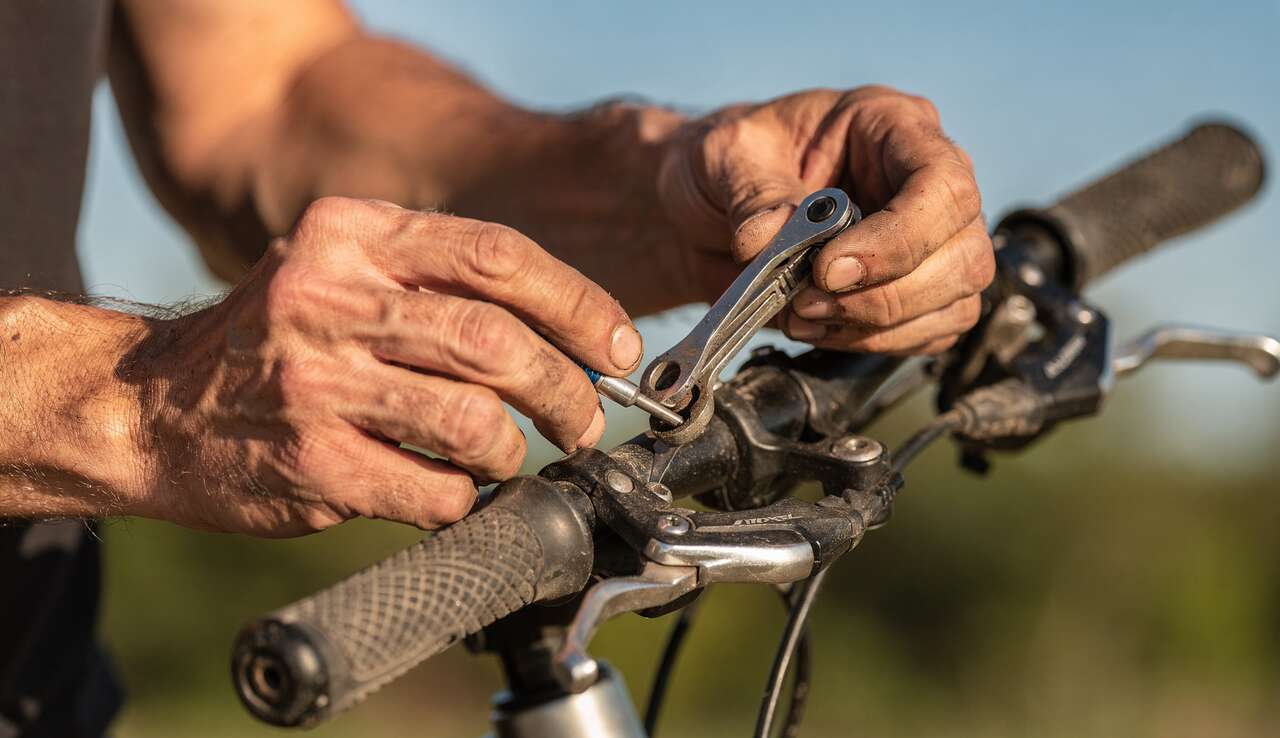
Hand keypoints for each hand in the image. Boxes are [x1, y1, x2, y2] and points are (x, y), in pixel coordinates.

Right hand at [131, 198, 640, 535]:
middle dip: (566, 390)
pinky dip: (464, 496)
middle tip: (584, 419)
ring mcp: (316, 385)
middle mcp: (330, 300)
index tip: (617, 346)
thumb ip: (434, 282)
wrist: (146, 407)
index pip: (498, 255)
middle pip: (498, 342)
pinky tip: (454, 488)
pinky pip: (433, 490)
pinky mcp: (311, 463)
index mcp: (351, 237)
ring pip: (473, 420)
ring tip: (514, 455)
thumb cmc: (271, 341)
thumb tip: (568, 332)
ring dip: (516, 449)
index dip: (578, 304)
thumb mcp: (337, 270)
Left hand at [659, 86, 994, 353]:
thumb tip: (769, 240)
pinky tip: (819, 329)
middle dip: (883, 296)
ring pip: (954, 301)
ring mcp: (929, 239)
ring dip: (876, 327)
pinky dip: (874, 344)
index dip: (897, 239)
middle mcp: (924, 182)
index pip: (943, 185)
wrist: (705, 208)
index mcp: (893, 126)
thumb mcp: (725, 155)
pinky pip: (929, 333)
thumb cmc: (726, 162)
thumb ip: (752, 194)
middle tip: (806, 301)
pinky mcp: (916, 291)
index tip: (828, 271)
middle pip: (962, 254)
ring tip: (803, 316)